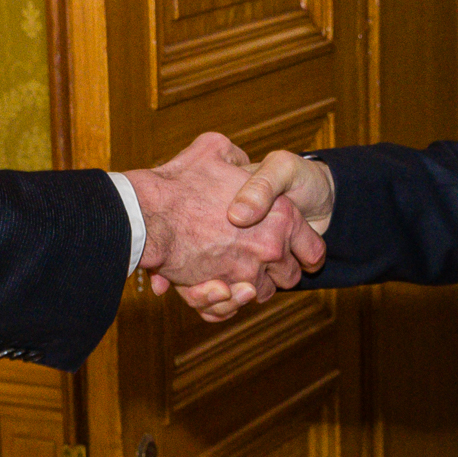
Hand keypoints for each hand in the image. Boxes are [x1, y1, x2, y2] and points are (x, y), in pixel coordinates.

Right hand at [124, 132, 324, 307]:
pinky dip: (225, 303)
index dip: (306, 252)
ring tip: (233, 272)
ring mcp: (247, 273)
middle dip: (277, 272)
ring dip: (249, 287)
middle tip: (259, 260)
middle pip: (290, 276)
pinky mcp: (221, 292)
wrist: (144, 212)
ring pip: (260, 294)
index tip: (296, 253)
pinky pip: (232, 307)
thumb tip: (238, 164)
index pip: (313, 249)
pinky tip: (217, 287)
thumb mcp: (215, 149)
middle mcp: (270, 247)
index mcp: (283, 214)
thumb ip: (235, 158)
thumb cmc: (181, 180)